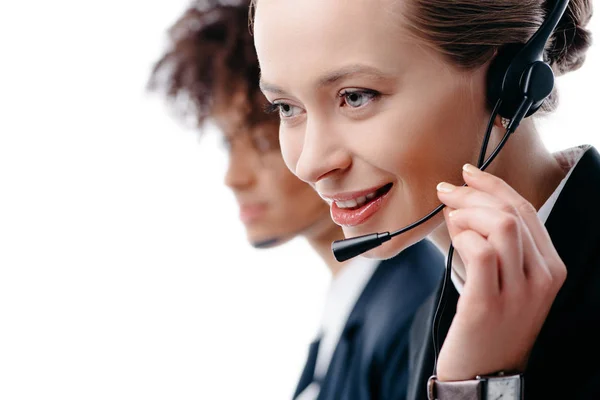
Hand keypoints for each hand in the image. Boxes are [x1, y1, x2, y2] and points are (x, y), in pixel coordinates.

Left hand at [434, 164, 566, 380]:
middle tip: (446, 193)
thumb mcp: (505, 281)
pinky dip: (462, 236)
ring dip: (466, 213)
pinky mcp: (488, 303)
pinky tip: (452, 240)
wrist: (484, 374)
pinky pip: (480, 251)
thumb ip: (494, 244)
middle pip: (512, 212)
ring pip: (500, 225)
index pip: (526, 210)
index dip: (494, 185)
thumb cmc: (489, 322)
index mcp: (550, 268)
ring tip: (449, 222)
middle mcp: (542, 277)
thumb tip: (463, 203)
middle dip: (473, 193)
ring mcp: (519, 292)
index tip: (468, 173)